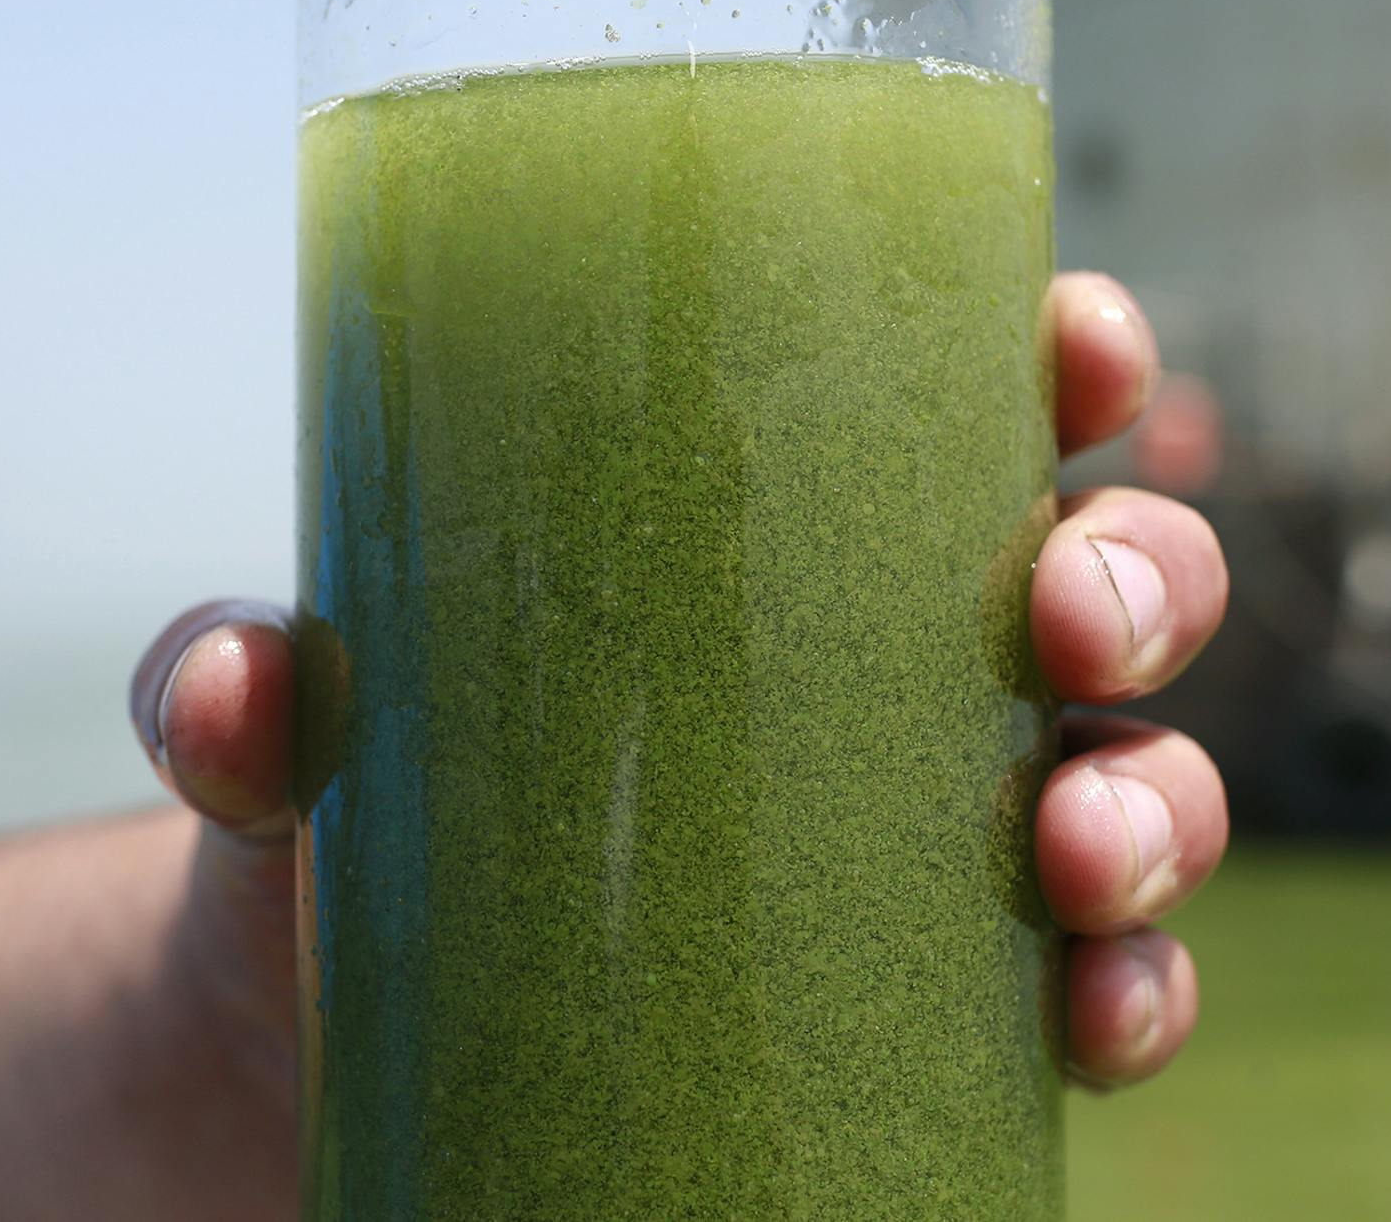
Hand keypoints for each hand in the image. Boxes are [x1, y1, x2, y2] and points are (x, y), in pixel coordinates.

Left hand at [131, 271, 1227, 1180]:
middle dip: (1143, 578)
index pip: (963, 402)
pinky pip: (1093, 994)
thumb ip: (239, 692)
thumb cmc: (356, 814)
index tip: (1069, 344)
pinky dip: (1131, 999)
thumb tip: (233, 685)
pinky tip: (1091, 1010)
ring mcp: (923, 847)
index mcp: (779, 540)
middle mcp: (888, 678)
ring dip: (1158, 808)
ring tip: (1070, 854)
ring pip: (1138, 786)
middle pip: (1105, 584)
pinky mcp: (923, 1009)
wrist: (324, 1047)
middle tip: (1067, 619)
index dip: (1066, 351)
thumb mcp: (297, 738)